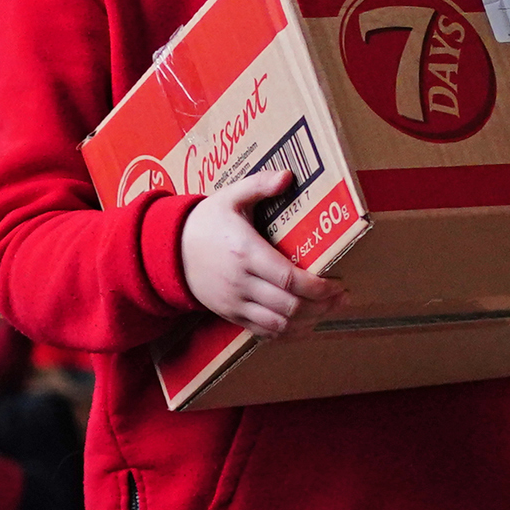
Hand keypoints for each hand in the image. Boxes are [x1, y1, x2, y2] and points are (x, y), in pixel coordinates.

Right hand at [178, 172, 344, 335]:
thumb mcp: (229, 197)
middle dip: (322, 306)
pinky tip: (304, 325)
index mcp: (246, 252)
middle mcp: (241, 282)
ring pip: (279, 324)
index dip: (318, 288)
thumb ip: (259, 185)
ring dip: (309, 322)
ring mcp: (235, 302)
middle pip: (290, 306)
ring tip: (327, 311)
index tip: (337, 285)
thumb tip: (288, 176)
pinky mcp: (231, 315)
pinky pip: (263, 333)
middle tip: (341, 298)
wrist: (168, 251)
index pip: (289, 279)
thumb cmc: (204, 223)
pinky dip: (288, 334)